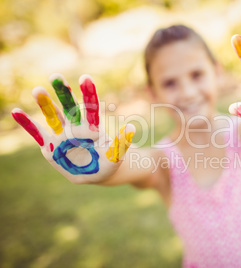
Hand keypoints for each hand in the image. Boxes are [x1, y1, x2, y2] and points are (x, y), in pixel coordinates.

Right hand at [11, 74, 134, 183]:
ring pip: (53, 117)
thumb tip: (132, 128)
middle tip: (56, 76)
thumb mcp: (117, 156)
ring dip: (45, 105)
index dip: (88, 94)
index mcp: (92, 128)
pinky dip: (27, 124)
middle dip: (63, 93)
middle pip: (69, 108)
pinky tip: (15, 111)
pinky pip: (36, 133)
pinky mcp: (50, 146)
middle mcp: (76, 128)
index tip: (85, 77)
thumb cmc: (110, 163)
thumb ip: (121, 143)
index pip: (90, 108)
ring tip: (38, 90)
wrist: (98, 174)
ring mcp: (61, 136)